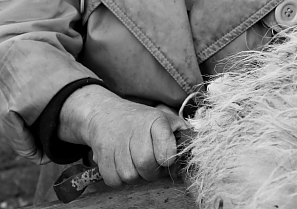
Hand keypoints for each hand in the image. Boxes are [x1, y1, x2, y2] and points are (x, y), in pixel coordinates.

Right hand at [59, 85, 187, 187]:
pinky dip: (119, 178)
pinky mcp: (101, 156)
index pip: (167, 153)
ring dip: (135, 174)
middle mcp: (134, 130)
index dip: (168, 159)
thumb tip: (196, 149)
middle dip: (152, 170)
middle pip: (147, 166)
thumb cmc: (140, 121)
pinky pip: (115, 181)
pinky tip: (121, 163)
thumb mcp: (164, 120)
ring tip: (134, 159)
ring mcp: (115, 143)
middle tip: (149, 159)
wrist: (106, 114)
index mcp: (154, 120)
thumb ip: (182, 134)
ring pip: (131, 176)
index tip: (166, 155)